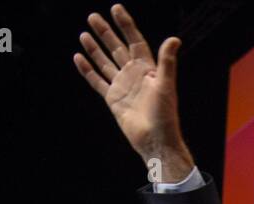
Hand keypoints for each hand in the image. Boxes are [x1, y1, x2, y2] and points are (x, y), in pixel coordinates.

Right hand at [74, 5, 194, 180]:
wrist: (155, 140)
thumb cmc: (165, 115)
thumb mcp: (166, 85)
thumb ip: (167, 62)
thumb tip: (174, 39)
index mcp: (147, 69)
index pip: (134, 40)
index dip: (125, 24)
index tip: (115, 8)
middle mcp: (134, 75)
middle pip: (117, 48)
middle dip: (105, 32)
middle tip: (92, 16)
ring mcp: (122, 86)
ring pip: (105, 62)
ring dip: (95, 48)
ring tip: (84, 33)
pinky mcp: (113, 99)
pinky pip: (97, 81)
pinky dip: (87, 70)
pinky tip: (78, 57)